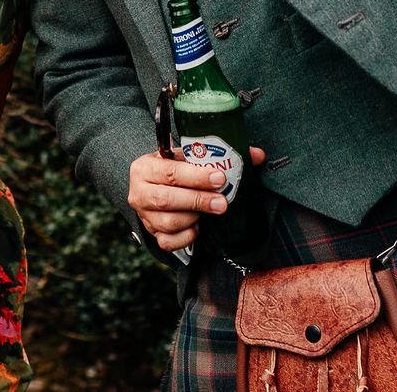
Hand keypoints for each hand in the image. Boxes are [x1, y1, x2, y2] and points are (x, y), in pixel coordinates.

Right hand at [127, 146, 266, 252]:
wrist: (154, 185)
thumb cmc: (175, 169)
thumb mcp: (188, 157)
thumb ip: (220, 154)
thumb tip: (258, 155)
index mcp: (144, 167)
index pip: (170, 172)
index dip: (196, 176)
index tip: (219, 178)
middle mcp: (138, 192)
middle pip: (167, 200)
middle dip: (198, 200)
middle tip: (222, 202)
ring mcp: (144, 216)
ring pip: (169, 223)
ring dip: (194, 218)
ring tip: (210, 210)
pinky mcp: (152, 234)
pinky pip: (169, 242)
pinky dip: (187, 236)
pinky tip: (197, 227)